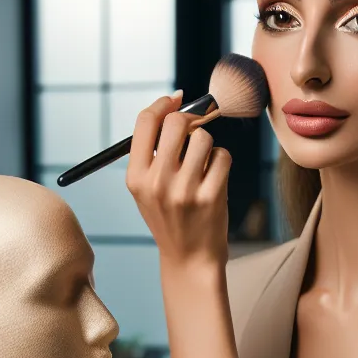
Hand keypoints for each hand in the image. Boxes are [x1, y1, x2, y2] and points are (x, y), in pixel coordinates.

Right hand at [126, 92, 232, 272]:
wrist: (189, 258)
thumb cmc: (169, 216)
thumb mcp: (146, 188)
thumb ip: (153, 151)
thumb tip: (176, 103)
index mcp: (136, 178)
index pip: (145, 123)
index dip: (162, 104)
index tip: (175, 99)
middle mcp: (157, 183)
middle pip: (176, 122)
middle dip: (189, 121)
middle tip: (193, 132)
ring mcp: (185, 190)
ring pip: (204, 138)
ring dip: (207, 147)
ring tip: (202, 167)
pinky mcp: (211, 196)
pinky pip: (222, 156)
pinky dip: (221, 162)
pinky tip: (214, 179)